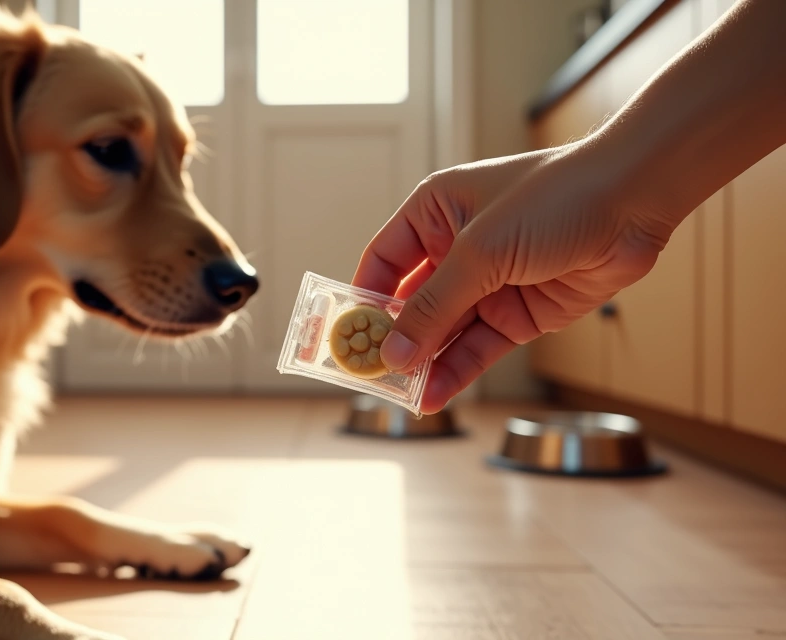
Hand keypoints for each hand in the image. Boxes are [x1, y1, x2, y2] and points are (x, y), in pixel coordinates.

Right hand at [352, 143, 673, 412]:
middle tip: (369, 377)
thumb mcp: (479, 252)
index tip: (344, 337)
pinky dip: (455, 372)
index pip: (382, 263)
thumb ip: (432, 307)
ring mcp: (488, 285)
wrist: (634, 202)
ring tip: (398, 396)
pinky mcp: (518, 315)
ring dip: (422, 364)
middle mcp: (456, 249)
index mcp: (434, 213)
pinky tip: (432, 395)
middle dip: (392, 341)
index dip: (362, 299)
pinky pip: (476, 349)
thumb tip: (393, 351)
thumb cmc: (553, 199)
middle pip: (409, 305)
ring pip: (442, 333)